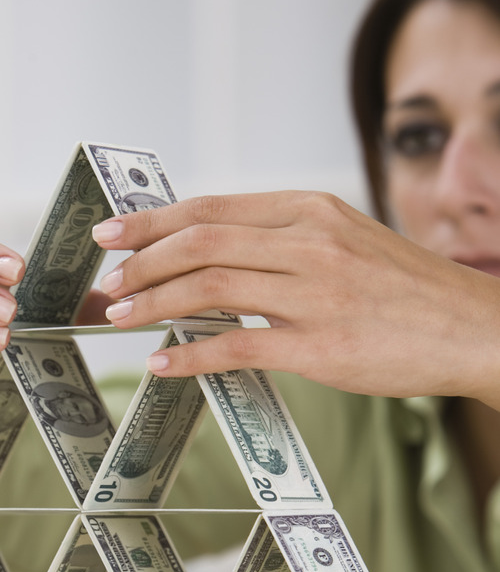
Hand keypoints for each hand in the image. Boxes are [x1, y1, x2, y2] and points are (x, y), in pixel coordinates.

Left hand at [93, 191, 499, 406]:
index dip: (153, 221)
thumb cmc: (406, 290)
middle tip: (108, 281)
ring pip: (210, 286)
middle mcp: (310, 243)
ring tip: (121, 315)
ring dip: (153, 301)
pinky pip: (238, 346)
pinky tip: (163, 363)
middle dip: (141, 260)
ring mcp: (315, 294)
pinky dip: (191, 356)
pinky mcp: (321, 346)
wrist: (473, 328)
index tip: (114, 235)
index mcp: (311, 210)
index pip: (212, 207)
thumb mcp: (347, 241)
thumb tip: (214, 256)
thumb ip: (284, 242)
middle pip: (200, 241)